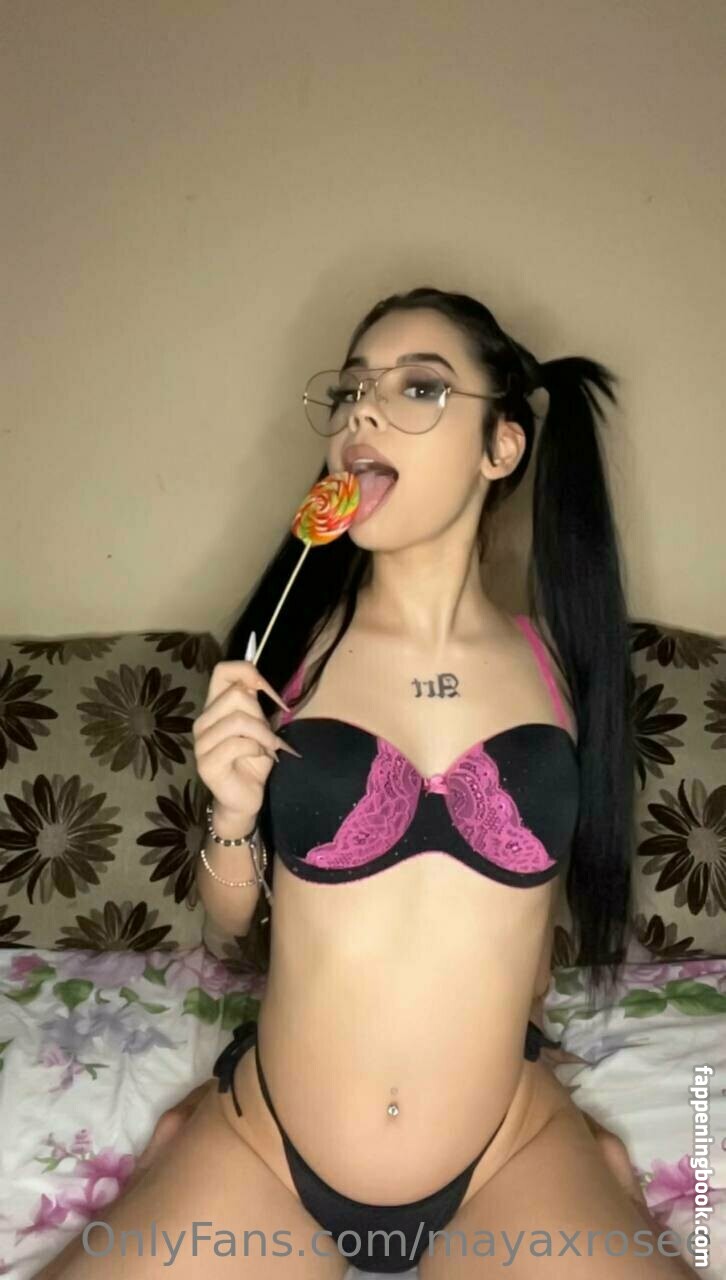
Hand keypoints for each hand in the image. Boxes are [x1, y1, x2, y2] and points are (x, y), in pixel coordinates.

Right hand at [193, 660, 298, 830]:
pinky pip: (238, 744)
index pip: (222, 671)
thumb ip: (254, 704)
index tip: (266, 690)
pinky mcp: (206, 763)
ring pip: (239, 720)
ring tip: (269, 748)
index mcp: (214, 708)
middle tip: (268, 736)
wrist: (246, 798)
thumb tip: (256, 682)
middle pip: (236, 694)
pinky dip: (258, 749)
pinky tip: (260, 758)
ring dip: (264, 735)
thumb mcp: (259, 726)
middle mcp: (203, 721)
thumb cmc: (253, 760)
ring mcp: (201, 743)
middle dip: (261, 714)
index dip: (247, 671)